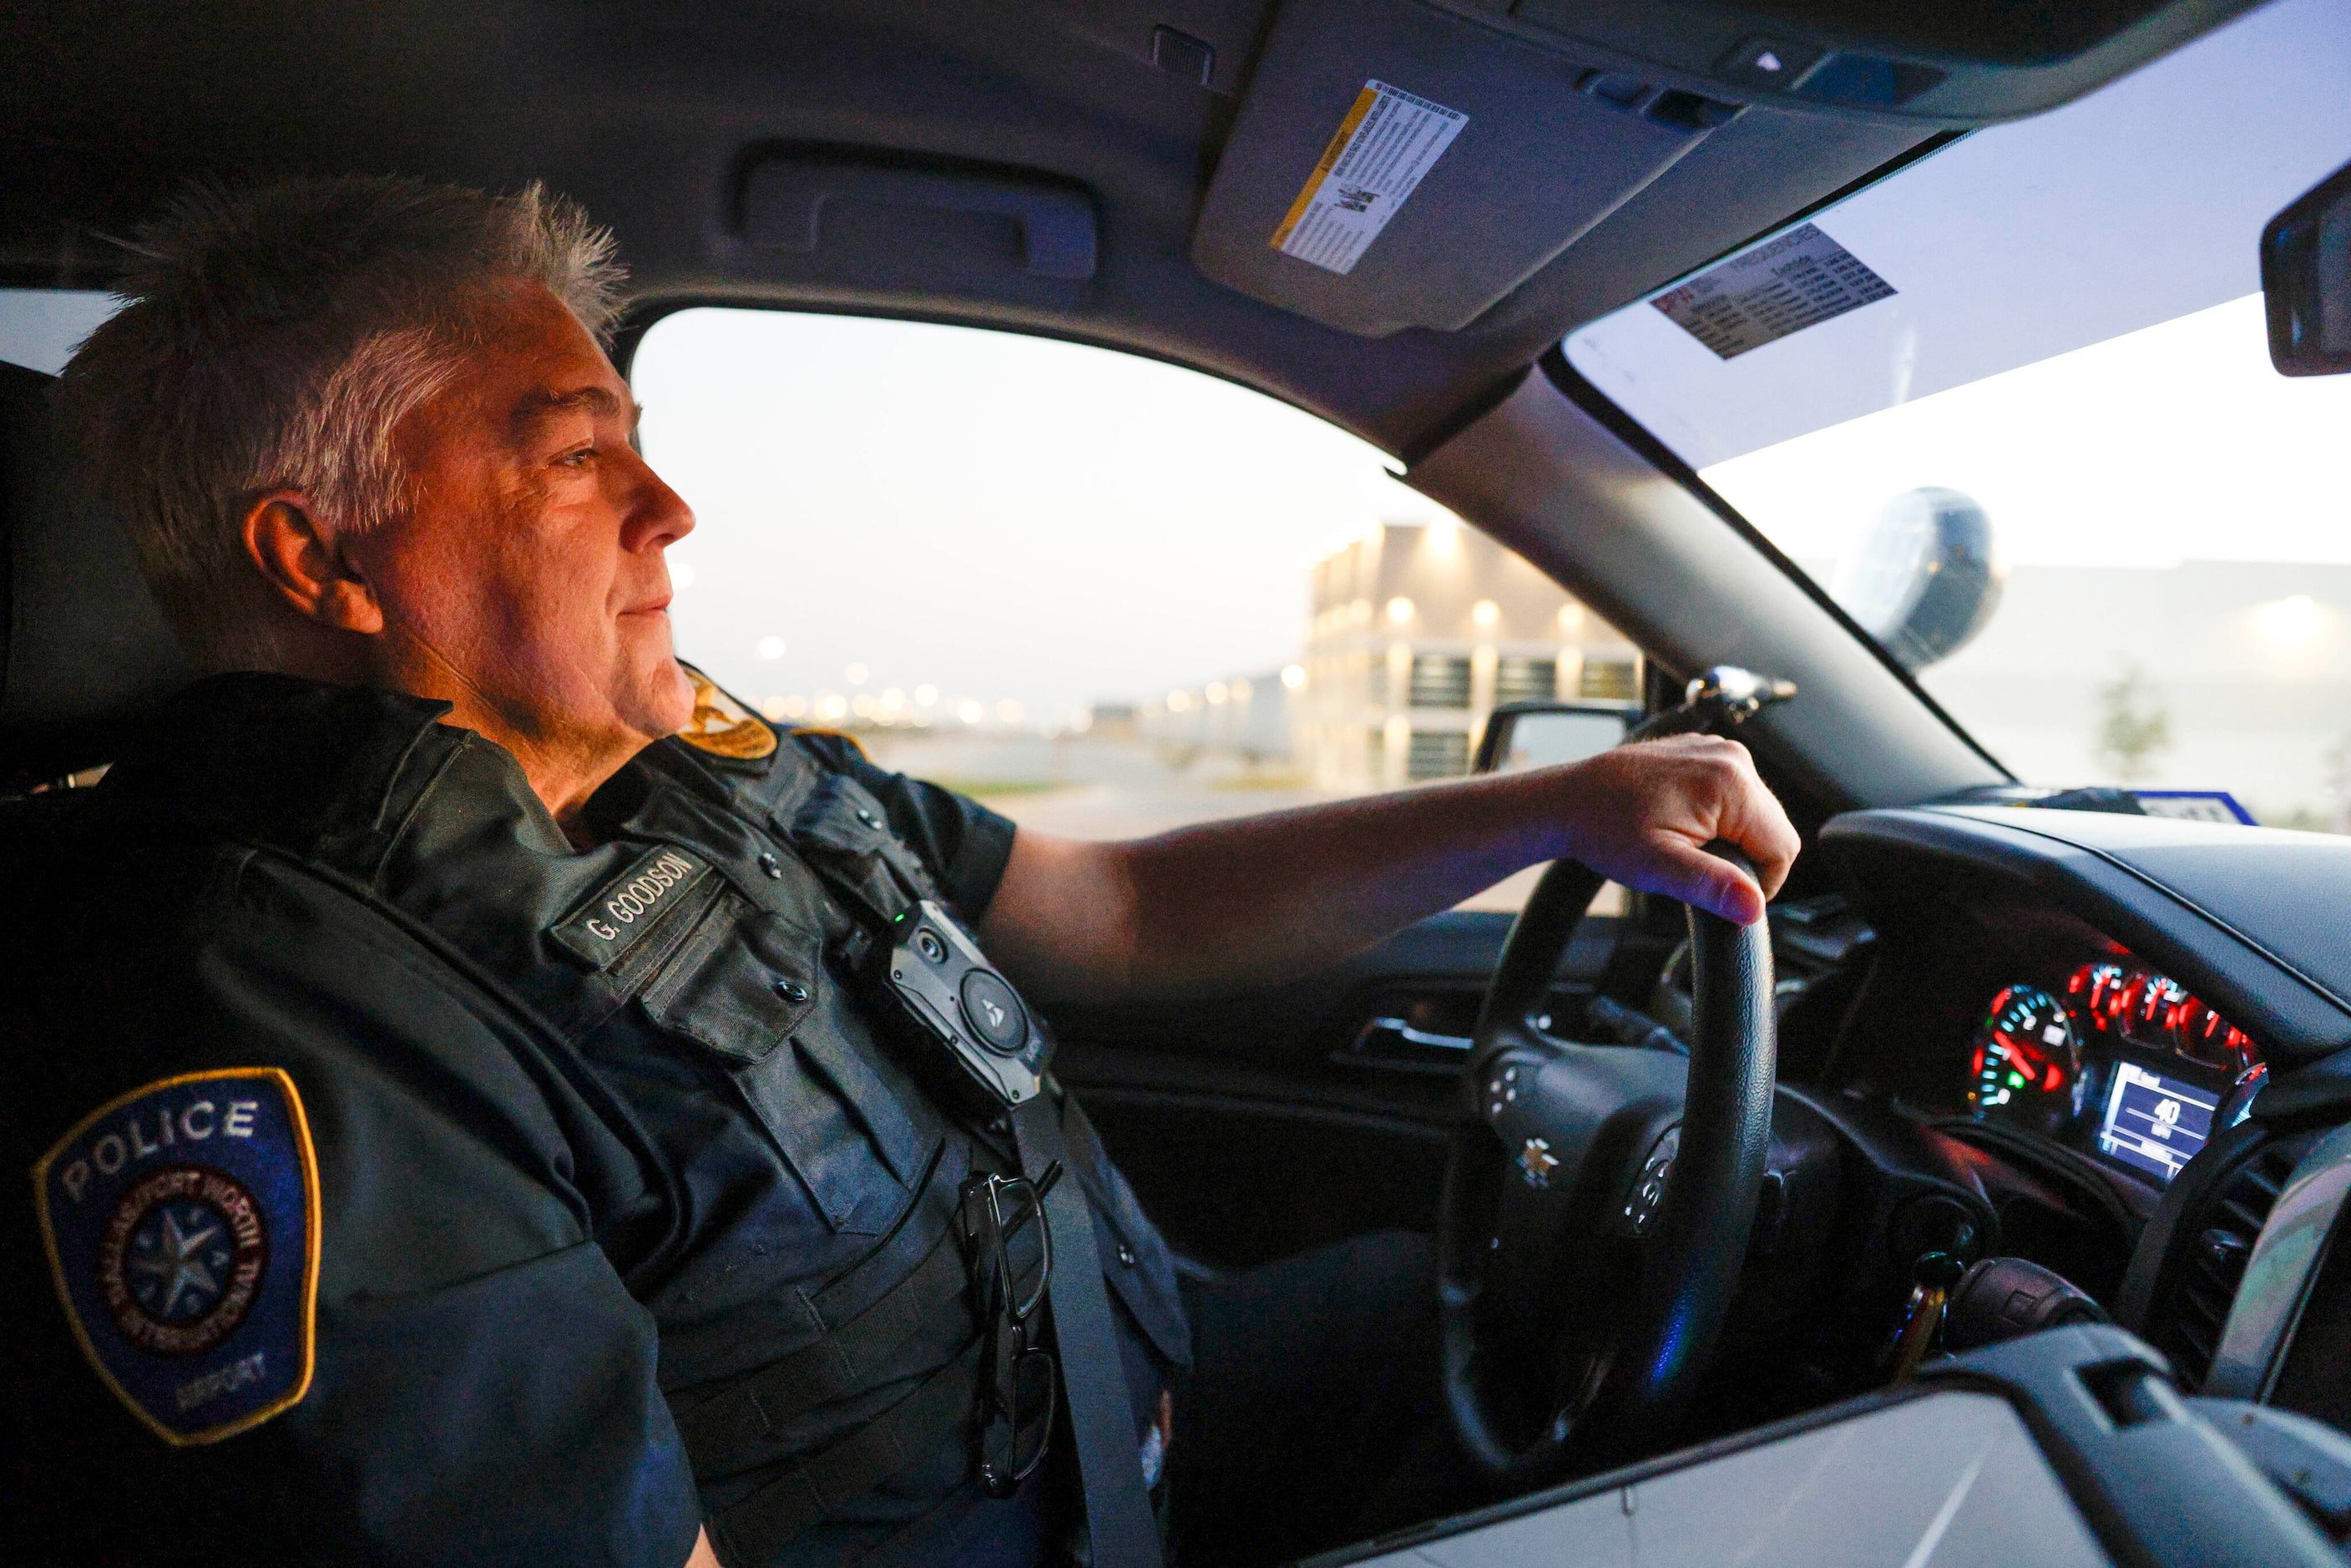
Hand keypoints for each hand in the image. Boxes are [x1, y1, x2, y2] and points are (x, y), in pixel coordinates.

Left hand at [1547, 735, 1798, 924]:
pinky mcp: (1706, 754)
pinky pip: (1736, 798)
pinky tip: (1683, 826)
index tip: (1719, 890)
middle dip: (1743, 859)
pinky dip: (1719, 820)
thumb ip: (1711, 885)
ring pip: (1757, 816)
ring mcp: (1719, 751)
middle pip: (1773, 830)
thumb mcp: (1658, 866)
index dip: (1759, 883)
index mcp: (1732, 782)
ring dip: (1732, 840)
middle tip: (1694, 867)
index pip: (1782, 848)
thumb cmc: (1605, 828)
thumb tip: (1754, 907)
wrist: (1569, 800)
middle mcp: (1733, 757)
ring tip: (1684, 845)